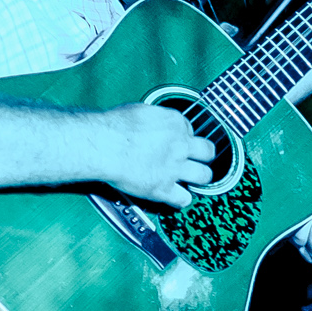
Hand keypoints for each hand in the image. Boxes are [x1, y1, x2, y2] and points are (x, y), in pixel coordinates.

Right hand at [97, 103, 216, 207]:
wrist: (103, 145)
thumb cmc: (114, 126)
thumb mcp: (140, 110)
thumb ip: (153, 118)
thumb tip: (152, 121)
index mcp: (174, 123)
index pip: (189, 130)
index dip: (184, 136)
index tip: (178, 140)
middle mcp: (180, 145)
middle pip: (208, 151)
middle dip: (204, 155)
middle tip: (197, 159)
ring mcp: (174, 167)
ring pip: (203, 175)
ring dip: (199, 177)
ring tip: (193, 179)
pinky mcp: (163, 187)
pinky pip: (183, 199)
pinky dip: (180, 200)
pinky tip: (176, 198)